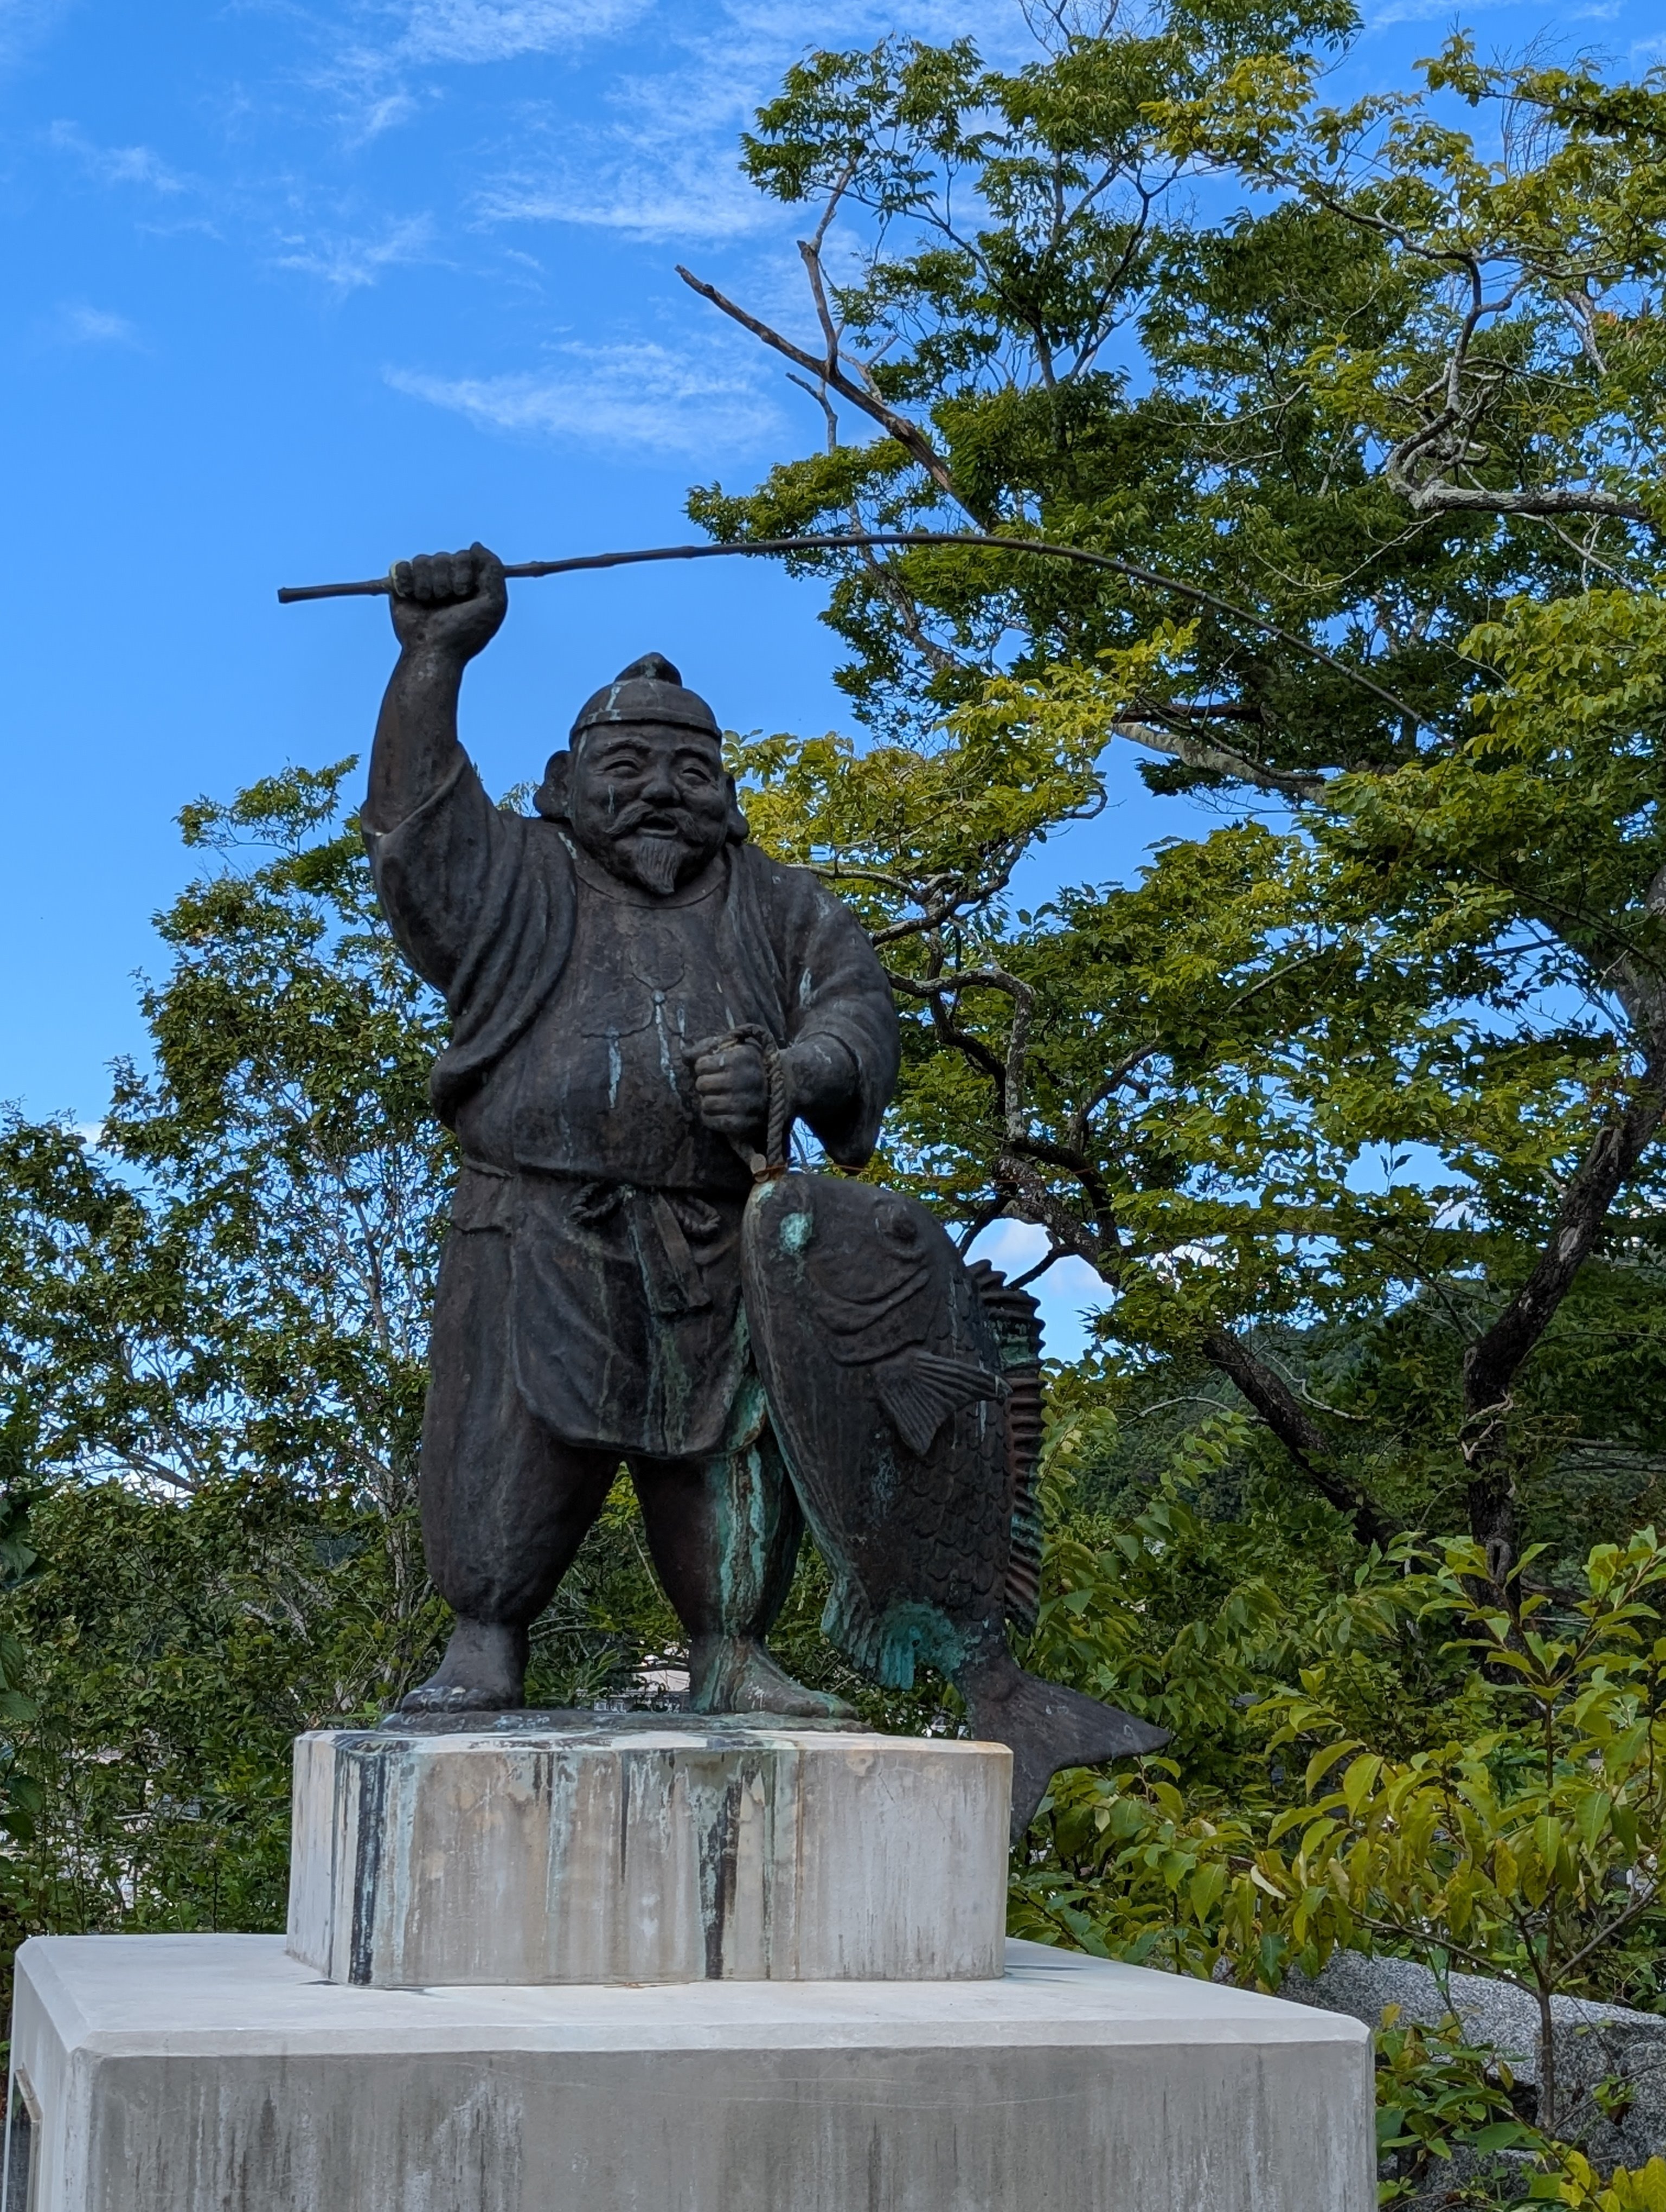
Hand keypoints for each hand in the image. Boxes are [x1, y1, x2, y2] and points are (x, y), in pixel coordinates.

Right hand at [388, 543, 506, 662]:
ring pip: (423, 560)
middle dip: (445, 582)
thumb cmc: (465, 633)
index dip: (463, 573)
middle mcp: (447, 579)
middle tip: (446, 604)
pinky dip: (406, 580)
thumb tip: (475, 546)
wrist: (434, 652)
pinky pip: (401, 566)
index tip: (465, 594)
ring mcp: (424, 582)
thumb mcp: (494, 603)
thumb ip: (493, 570)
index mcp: (469, 582)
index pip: (465, 556)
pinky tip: (411, 597)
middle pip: (443, 557)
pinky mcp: (403, 586)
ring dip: (427, 585)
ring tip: (429, 605)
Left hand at [686, 1035, 767, 1141]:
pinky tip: (720, 1111)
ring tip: (718, 1098)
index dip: (703, 1067)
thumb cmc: (750, 1066)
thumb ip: (707, 1047)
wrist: (783, 1088)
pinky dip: (711, 1118)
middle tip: (715, 1086)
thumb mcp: (734, 1048)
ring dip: (708, 1102)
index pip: (701, 1064)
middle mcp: (746, 1080)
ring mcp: (746, 1104)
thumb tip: (684, 1055)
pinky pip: (712, 1122)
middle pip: (702, 1084)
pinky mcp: (745, 1124)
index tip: (714, 1069)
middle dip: (705, 1085)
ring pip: (706, 1104)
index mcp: (743, 1057)